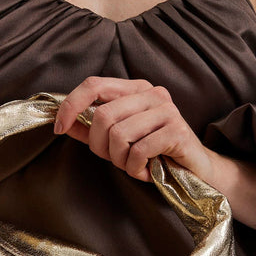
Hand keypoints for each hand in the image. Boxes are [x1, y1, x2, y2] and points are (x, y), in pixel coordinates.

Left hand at [53, 75, 215, 182]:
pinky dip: (136, 169)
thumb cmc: (155, 154)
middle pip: (103, 116)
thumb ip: (90, 130)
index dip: (71, 105)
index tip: (59, 127)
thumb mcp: (118, 141)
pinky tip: (147, 171)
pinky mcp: (176, 130)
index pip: (94, 84)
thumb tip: (61, 122)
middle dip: (100, 147)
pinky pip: (138, 151)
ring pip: (119, 135)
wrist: (197, 171)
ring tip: (135, 166)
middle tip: (116, 160)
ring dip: (121, 161)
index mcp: (135, 89)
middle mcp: (151, 93)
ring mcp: (166, 110)